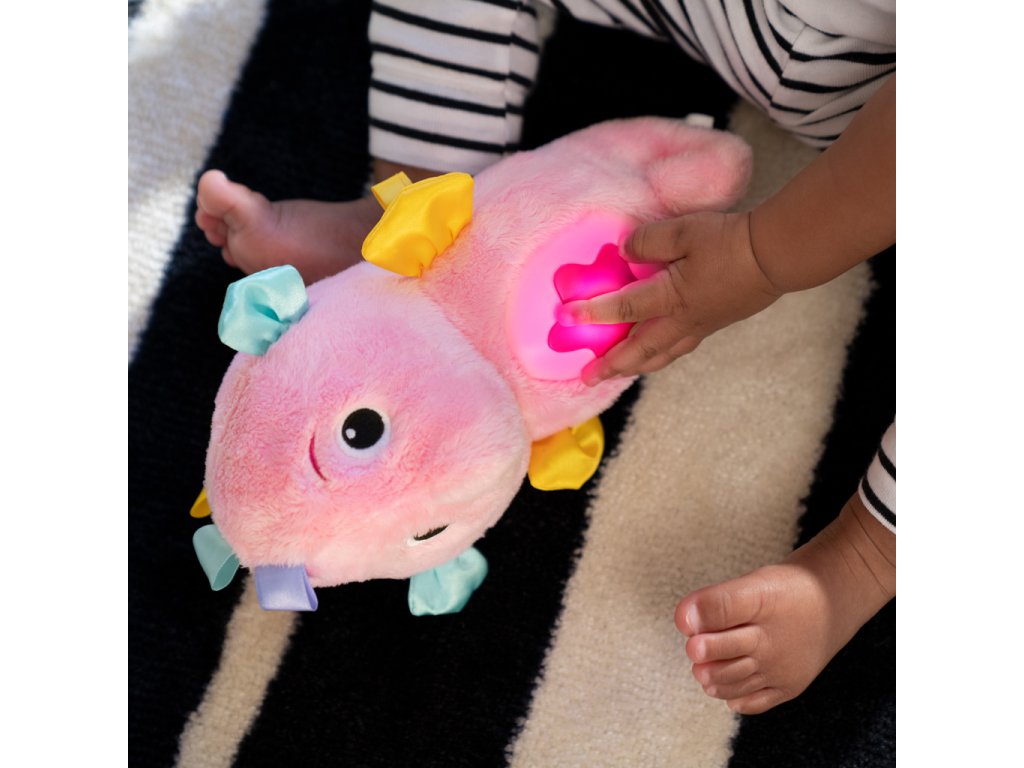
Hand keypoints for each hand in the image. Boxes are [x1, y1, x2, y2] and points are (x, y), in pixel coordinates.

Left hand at [561, 211, 782, 385]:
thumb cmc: (730, 241)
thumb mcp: (684, 231)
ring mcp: (698, 326)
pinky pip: (677, 348)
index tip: (565, 317)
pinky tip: (654, 352)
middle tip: (587, 378)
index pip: (624, 309)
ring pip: (660, 356)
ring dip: (634, 367)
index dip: (592, 313)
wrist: (774, 255)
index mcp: (672, 297)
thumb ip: (648, 241)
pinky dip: (658, 356)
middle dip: (610, 366)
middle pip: (639, 351)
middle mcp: (682, 320)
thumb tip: (624, 252)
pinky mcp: (711, 324)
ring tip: (616, 372)